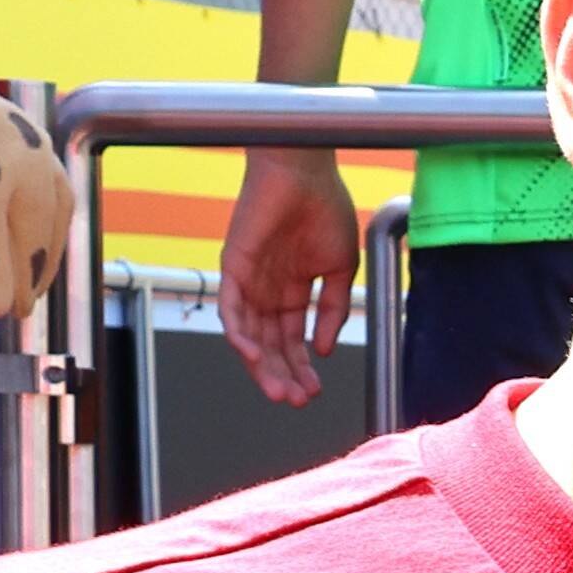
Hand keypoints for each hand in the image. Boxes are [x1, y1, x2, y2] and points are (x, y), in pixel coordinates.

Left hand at [215, 147, 361, 403]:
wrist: (305, 171)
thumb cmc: (324, 208)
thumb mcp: (342, 269)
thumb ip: (334, 309)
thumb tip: (324, 348)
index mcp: (292, 290)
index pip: (292, 339)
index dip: (302, 367)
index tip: (315, 391)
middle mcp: (266, 290)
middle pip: (269, 344)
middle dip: (282, 375)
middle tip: (295, 401)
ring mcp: (247, 280)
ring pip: (249, 335)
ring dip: (262, 366)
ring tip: (278, 391)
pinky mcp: (232, 266)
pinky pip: (230, 308)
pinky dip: (239, 334)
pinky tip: (254, 357)